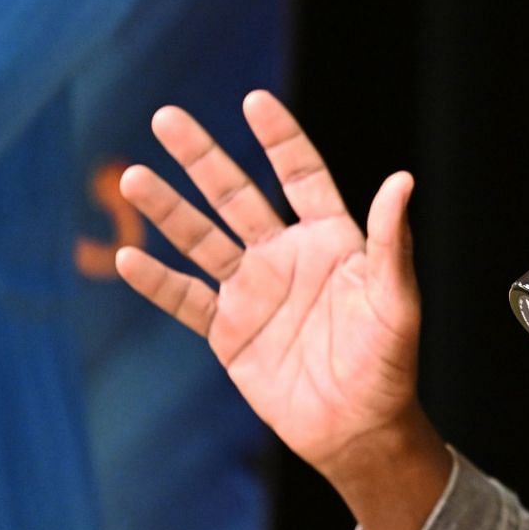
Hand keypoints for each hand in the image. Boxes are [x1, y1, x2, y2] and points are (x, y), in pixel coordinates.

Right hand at [116, 92, 447, 529]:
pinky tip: (126, 256)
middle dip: (202, 157)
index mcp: (332, 240)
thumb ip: (392, 241)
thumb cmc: (390, 363)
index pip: (301, 176)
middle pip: (237, 195)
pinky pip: (185, 299)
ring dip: (169, 209)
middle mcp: (286, 255)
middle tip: (167, 117)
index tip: (254, 101)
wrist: (359, 428)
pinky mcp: (229, 331)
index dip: (280, 139)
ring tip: (134, 177)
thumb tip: (402, 180)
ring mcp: (253, 291)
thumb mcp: (396, 299)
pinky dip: (156, 281)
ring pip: (202, 239)